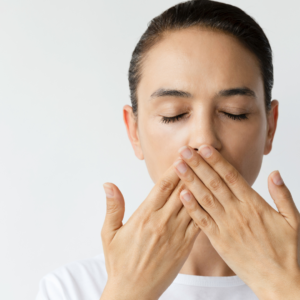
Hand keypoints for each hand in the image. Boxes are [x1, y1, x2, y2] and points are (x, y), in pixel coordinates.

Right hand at [100, 163, 200, 299]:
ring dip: (201, 185)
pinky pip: (198, 223)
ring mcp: (177, 234)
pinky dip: (205, 207)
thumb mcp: (110, 234)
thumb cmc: (119, 262)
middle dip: (190, 170)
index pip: (162, 186)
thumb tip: (109, 185)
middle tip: (200, 154)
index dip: (174, 169)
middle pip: (180, 190)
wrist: (134, 292)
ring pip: (192, 204)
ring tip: (210, 169)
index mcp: (144, 216)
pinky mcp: (185, 246)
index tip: (182, 155)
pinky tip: (212, 196)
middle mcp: (163, 222)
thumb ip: (113, 207)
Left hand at [173, 145, 299, 297]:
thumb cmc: (288, 251)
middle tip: (184, 150)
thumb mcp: (294, 220)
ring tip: (178, 166)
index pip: (231, 176)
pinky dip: (191, 207)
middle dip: (197, 165)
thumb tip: (275, 172)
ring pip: (205, 198)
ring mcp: (226, 226)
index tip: (203, 148)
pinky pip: (201, 221)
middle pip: (214, 183)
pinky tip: (181, 194)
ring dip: (190, 181)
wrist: (280, 282)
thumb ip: (282, 195)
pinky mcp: (218, 241)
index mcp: (254, 204)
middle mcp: (237, 212)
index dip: (216, 160)